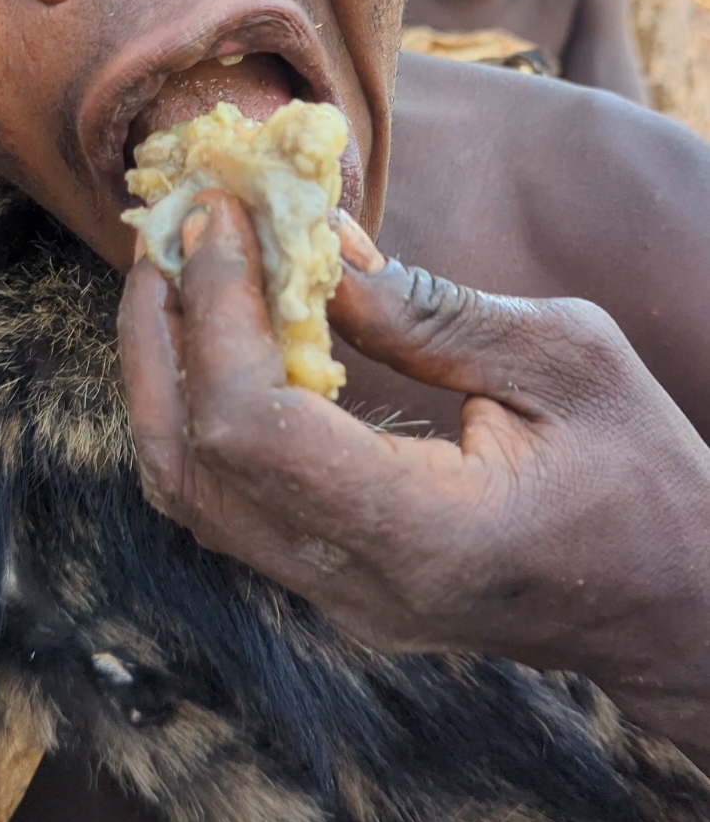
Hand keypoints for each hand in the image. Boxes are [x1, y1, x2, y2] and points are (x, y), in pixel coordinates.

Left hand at [118, 192, 709, 766]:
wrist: (671, 604)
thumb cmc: (645, 475)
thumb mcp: (564, 358)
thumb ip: (430, 311)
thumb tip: (311, 247)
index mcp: (422, 533)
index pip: (253, 429)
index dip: (216, 311)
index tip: (222, 217)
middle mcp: (356, 585)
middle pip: (189, 464)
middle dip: (161, 330)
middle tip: (177, 227)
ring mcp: (335, 600)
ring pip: (187, 492)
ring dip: (164, 371)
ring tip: (184, 269)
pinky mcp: (331, 586)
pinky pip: (225, 500)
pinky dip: (201, 409)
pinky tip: (224, 336)